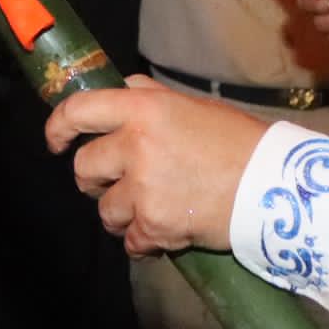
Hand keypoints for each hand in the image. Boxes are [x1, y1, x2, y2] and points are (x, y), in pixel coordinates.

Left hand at [40, 78, 264, 254]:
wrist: (273, 185)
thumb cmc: (238, 141)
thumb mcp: (194, 105)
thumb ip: (151, 97)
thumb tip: (121, 88)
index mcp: (143, 109)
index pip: (79, 111)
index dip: (57, 128)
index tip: (55, 142)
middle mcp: (136, 145)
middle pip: (84, 167)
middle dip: (95, 180)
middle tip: (119, 183)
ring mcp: (143, 188)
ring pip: (104, 210)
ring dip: (121, 214)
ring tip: (151, 209)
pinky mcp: (154, 225)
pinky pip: (130, 240)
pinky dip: (143, 241)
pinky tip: (166, 231)